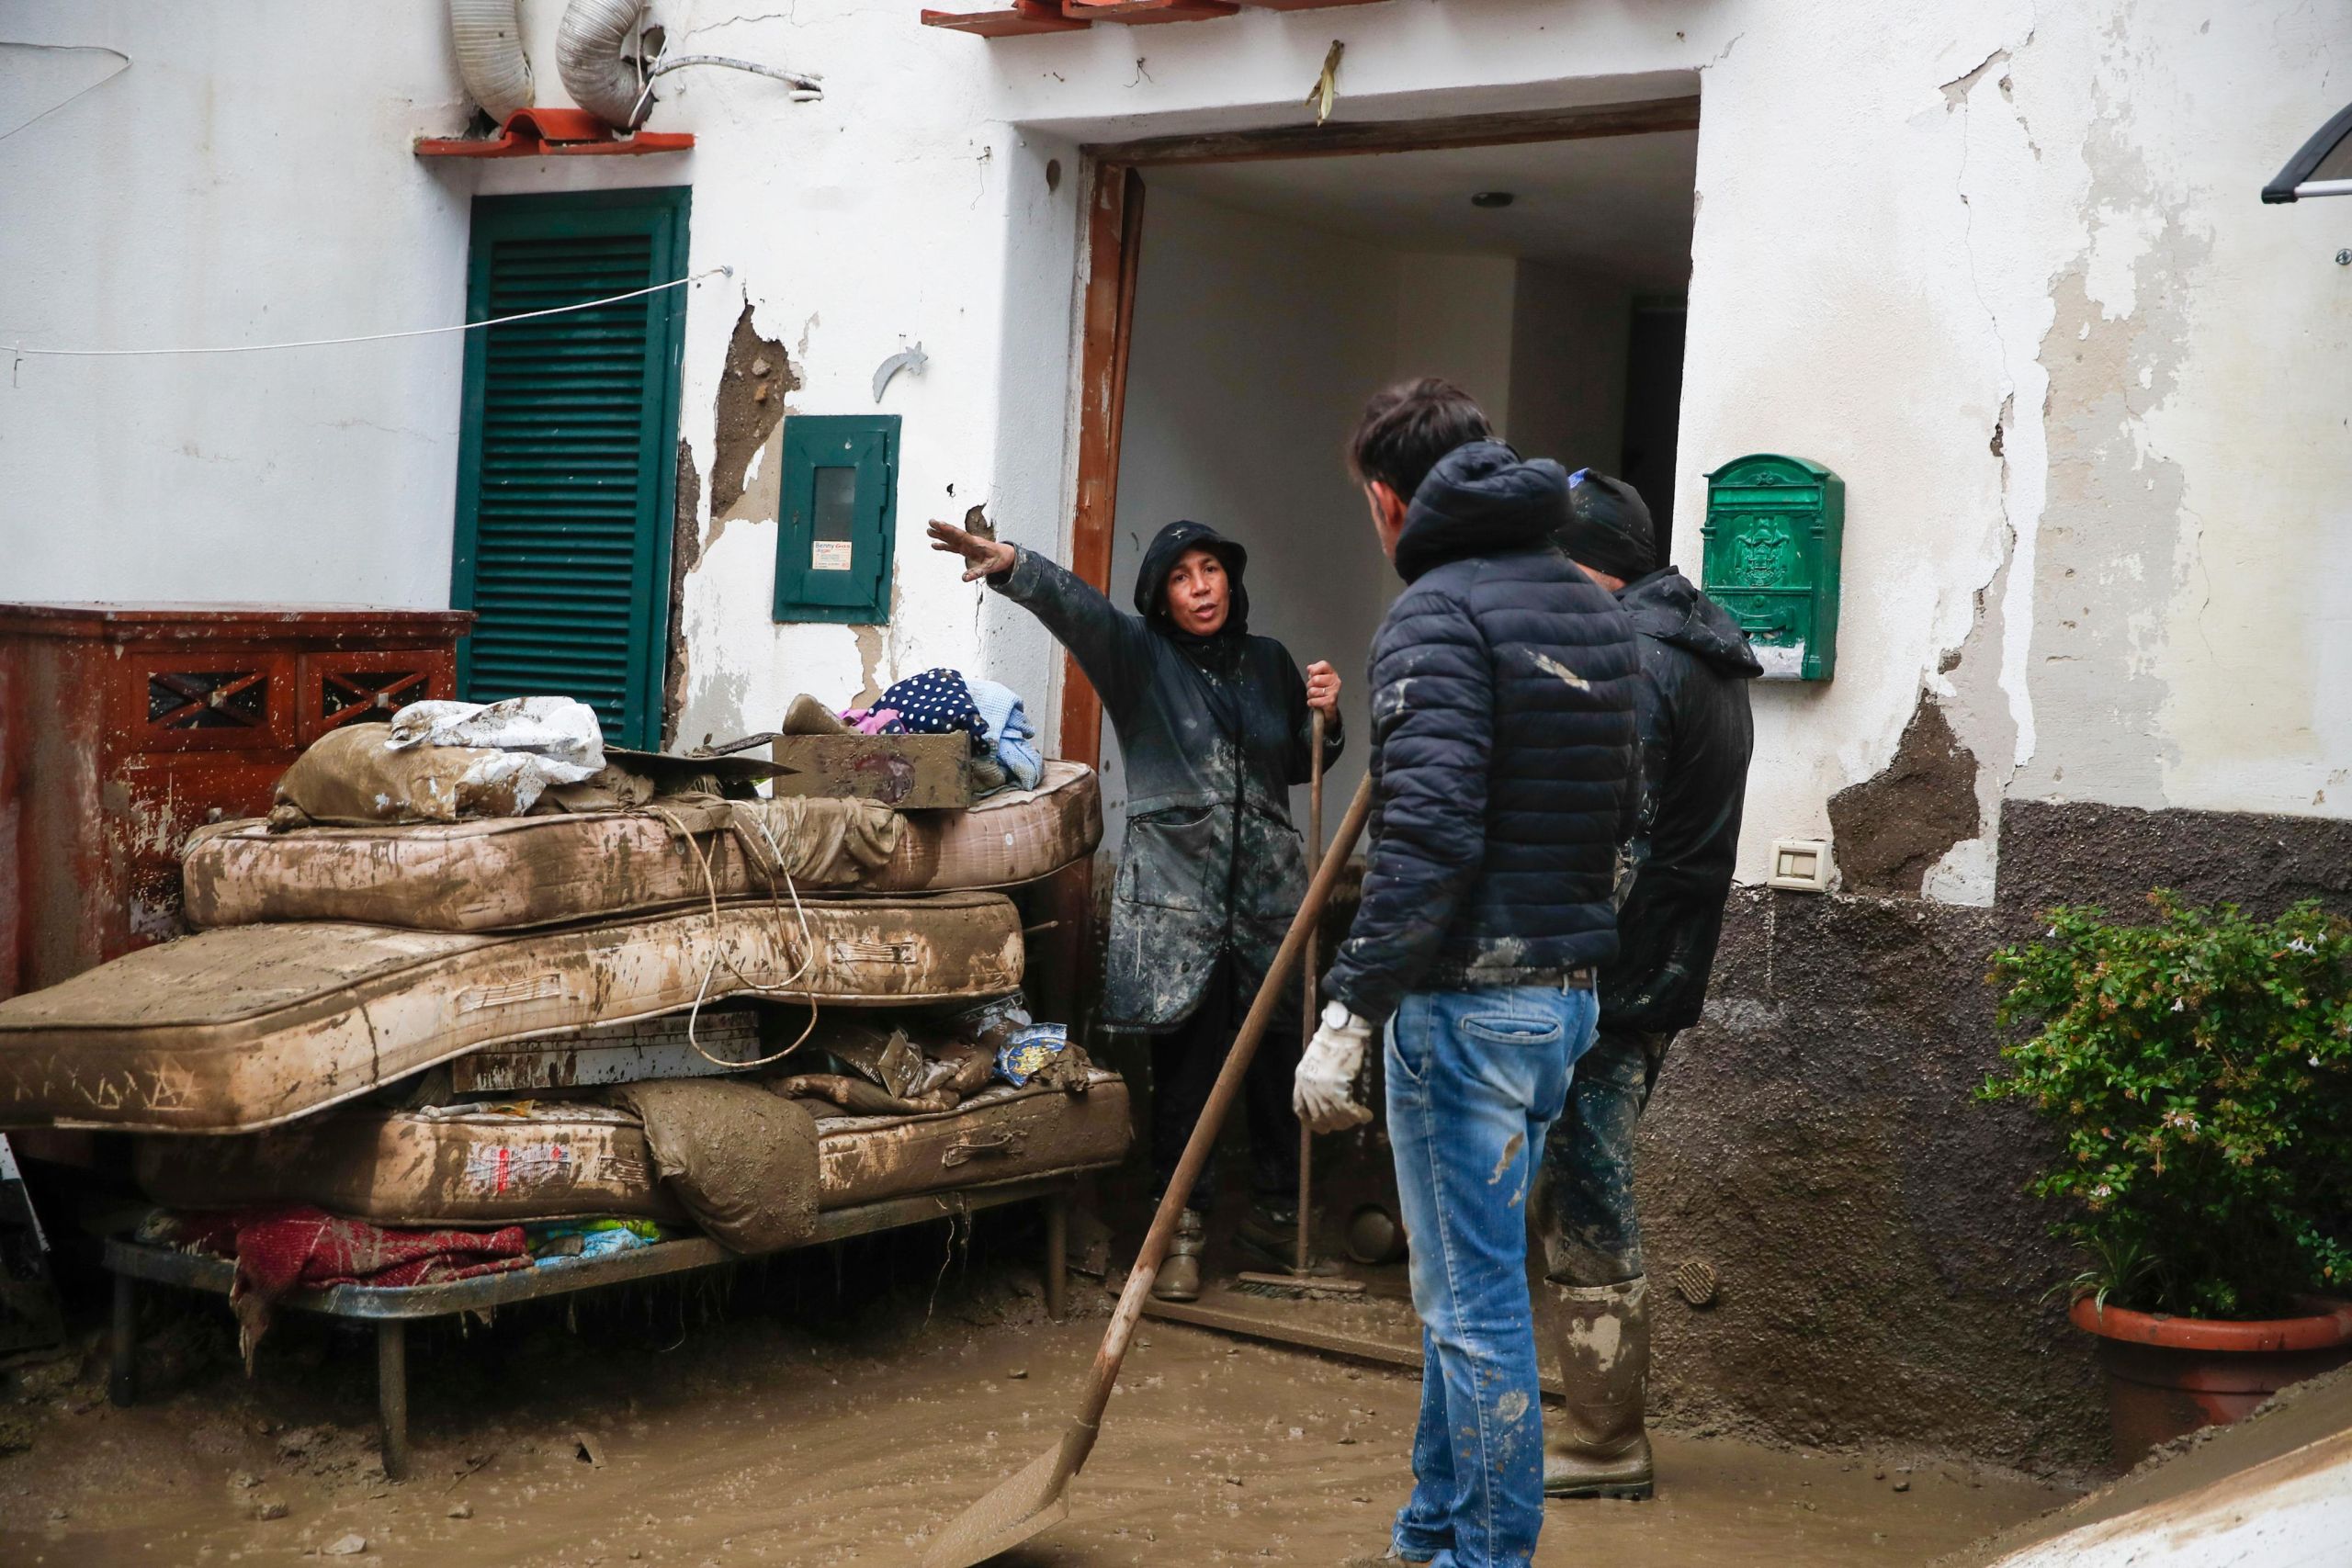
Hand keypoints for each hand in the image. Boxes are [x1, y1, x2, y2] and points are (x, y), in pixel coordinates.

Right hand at [927, 519, 1016, 582]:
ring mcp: (966, 545)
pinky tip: (934, 545)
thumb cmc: (998, 560)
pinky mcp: (965, 549)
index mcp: (975, 543)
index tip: (940, 523)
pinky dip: (943, 545)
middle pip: (953, 534)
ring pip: (951, 538)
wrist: (1005, 555)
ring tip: (928, 531)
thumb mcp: (990, 568)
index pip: (960, 535)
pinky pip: (952, 546)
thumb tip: (964, 578)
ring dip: (940, 535)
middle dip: (942, 528)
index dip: (949, 529)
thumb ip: (977, 573)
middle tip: (930, 521)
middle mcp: (969, 542)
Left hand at [1293, 1002, 1374, 1133]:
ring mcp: (1322, 1088)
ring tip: (1356, 1119)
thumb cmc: (1333, 1042)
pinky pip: (1349, 1110)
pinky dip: (1359, 1115)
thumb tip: (1327, 1096)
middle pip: (1319, 1116)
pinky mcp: (1338, 1087)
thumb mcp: (1315, 1061)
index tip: (1321, 1127)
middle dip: (1333, 1124)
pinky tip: (1366, 1115)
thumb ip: (1316, 1078)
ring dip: (1347, 1121)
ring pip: (1334, 1115)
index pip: (1300, 1108)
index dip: (1310, 1121)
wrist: (1341, 1032)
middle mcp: (1308, 1086)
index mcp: (1301, 1078)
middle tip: (1345, 1124)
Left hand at [1305, 660, 1340, 715]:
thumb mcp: (1317, 679)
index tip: (1312, 675)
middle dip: (1309, 685)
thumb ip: (1313, 672)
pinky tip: (1315, 702)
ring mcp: (1334, 691)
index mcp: (1332, 673)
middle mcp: (1335, 681)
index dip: (1314, 669)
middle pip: (1315, 679)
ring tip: (1314, 696)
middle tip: (1312, 688)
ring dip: (1310, 695)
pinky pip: (1314, 701)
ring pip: (1313, 691)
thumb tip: (1310, 668)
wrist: (1329, 707)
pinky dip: (1311, 702)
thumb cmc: (1322, 691)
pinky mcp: (1331, 702)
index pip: (1323, 664)